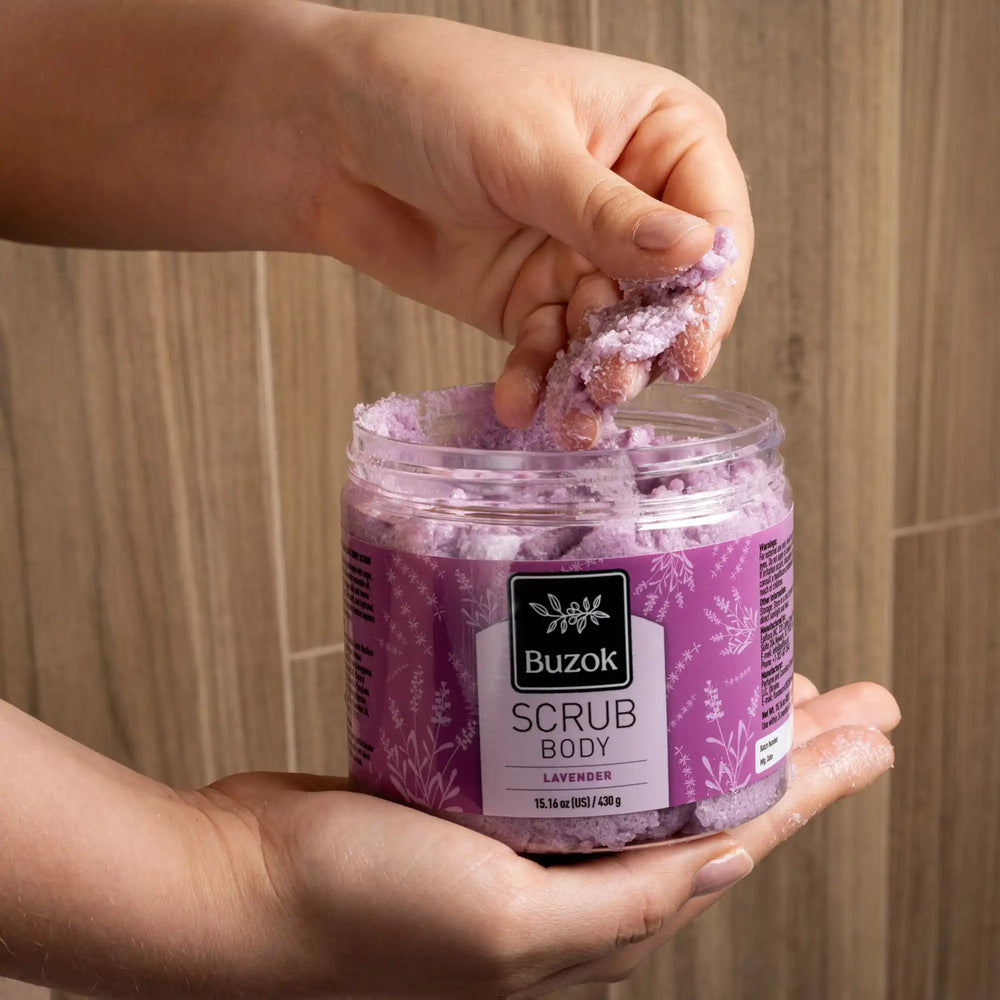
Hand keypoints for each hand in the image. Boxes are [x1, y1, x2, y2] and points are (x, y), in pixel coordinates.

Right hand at [200, 675, 895, 997]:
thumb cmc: (359, 916)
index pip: (736, 839)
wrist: (243, 887)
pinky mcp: (476, 787)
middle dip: (780, 745)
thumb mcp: (503, 929)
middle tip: (836, 690)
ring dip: (702, 719)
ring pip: (641, 765)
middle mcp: (572, 880)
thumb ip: (619, 906)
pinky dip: (613, 710)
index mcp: (593, 922)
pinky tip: (630, 673)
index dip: (812, 783)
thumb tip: (728, 870)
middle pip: (703, 797)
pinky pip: (569, 745)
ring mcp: (524, 830)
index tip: (868, 732)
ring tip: (751, 670)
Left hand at [307, 8, 752, 432]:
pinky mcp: (529, 301)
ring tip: (574, 415)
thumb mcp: (528, 151)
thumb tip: (696, 254)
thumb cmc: (432, 97)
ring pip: (610, 335)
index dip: (709, 290)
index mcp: (660, 134)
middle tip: (616, 381)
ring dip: (592, 378)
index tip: (690, 344)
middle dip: (643, 344)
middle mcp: (631, 202)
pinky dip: (536, 382)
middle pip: (667, 293)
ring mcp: (579, 256)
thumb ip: (608, 213)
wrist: (329, 135)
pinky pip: (548, 352)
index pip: (716, 220)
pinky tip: (520, 404)